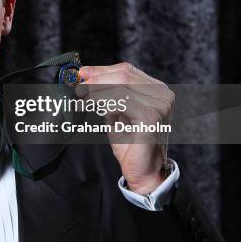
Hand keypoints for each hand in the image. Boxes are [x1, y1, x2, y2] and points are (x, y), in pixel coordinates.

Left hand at [76, 63, 173, 193]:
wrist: (143, 171)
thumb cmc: (130, 143)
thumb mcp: (115, 111)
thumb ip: (106, 93)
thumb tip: (85, 75)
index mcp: (156, 90)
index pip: (126, 70)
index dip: (101, 70)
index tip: (81, 73)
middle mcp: (162, 94)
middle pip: (123, 75)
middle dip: (96, 80)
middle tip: (78, 89)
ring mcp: (160, 104)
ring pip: (120, 86)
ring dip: (96, 92)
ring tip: (81, 100)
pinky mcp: (151, 116)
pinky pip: (121, 101)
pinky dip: (102, 101)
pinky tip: (91, 107)